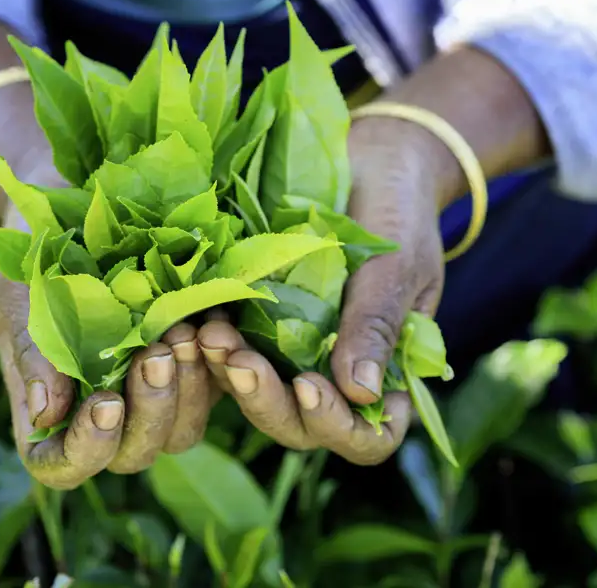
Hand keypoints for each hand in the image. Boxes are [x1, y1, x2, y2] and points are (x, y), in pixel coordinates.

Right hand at [0, 178, 218, 489]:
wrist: (76, 213)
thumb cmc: (34, 258)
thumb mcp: (19, 297)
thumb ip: (31, 353)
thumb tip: (47, 413)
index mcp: (53, 413)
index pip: (64, 465)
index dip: (87, 450)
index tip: (105, 403)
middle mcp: (106, 415)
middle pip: (134, 455)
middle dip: (151, 412)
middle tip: (155, 354)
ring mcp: (152, 394)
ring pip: (182, 431)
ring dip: (189, 389)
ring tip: (182, 332)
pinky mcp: (194, 366)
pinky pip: (217, 388)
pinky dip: (219, 363)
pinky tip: (212, 323)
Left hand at [197, 116, 448, 464]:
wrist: (370, 162)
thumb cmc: (399, 213)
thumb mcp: (397, 267)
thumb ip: (376, 327)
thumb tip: (362, 393)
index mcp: (386, 372)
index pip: (366, 435)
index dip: (337, 425)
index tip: (309, 384)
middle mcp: (336, 373)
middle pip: (301, 425)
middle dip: (267, 402)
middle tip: (238, 361)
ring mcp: (295, 352)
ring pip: (261, 394)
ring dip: (233, 376)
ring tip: (210, 335)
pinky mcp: (260, 324)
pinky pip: (237, 351)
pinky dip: (217, 345)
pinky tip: (197, 320)